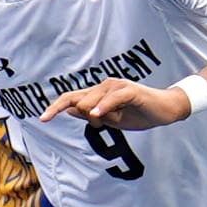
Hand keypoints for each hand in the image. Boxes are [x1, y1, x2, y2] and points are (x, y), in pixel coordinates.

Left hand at [40, 77, 193, 129]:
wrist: (165, 111)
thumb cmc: (139, 114)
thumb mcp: (111, 120)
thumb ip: (92, 115)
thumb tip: (70, 110)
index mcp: (98, 94)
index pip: (72, 98)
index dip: (55, 107)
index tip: (42, 119)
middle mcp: (105, 86)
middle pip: (79, 97)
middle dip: (74, 111)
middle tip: (81, 120)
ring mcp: (118, 87)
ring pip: (94, 98)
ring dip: (92, 111)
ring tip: (101, 119)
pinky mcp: (131, 91)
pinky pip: (114, 97)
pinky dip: (104, 106)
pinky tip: (96, 114)